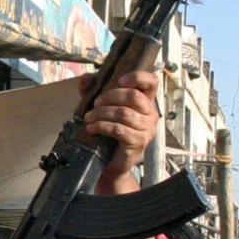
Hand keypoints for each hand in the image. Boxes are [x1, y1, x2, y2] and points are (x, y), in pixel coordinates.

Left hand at [79, 70, 159, 187]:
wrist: (111, 162)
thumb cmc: (110, 134)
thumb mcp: (101, 107)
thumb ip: (93, 90)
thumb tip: (86, 78)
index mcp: (146, 102)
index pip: (152, 82)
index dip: (138, 76)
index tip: (120, 80)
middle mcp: (150, 115)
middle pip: (134, 96)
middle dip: (110, 96)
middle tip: (95, 103)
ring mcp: (147, 130)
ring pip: (124, 113)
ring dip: (102, 113)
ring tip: (89, 117)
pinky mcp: (138, 142)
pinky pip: (119, 129)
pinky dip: (102, 126)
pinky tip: (92, 128)